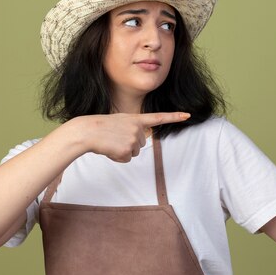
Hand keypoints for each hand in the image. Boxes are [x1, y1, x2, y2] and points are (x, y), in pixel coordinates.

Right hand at [69, 112, 189, 162]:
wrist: (87, 131)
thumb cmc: (101, 128)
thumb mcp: (119, 122)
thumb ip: (132, 129)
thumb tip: (134, 145)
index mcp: (136, 118)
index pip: (158, 117)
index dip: (174, 117)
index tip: (187, 115)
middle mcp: (137, 128)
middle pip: (140, 144)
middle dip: (128, 144)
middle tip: (115, 138)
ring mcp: (133, 139)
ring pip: (134, 152)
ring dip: (123, 151)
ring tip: (111, 142)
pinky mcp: (127, 151)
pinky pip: (126, 159)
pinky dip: (117, 157)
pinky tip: (110, 149)